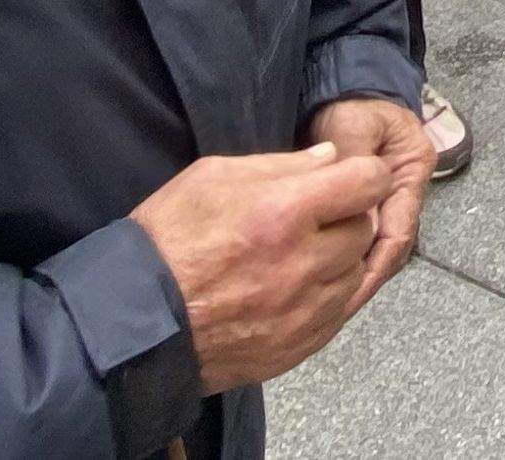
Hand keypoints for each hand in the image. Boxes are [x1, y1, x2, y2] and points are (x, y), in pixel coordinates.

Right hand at [125, 143, 393, 391]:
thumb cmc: (167, 241)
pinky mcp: (300, 346)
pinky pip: (340, 311)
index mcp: (284, 213)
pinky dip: (329, 293)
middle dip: (349, 215)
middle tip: (317, 215)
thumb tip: (329, 158)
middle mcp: (304, 264)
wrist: (137, 321)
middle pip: (366, 229)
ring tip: (302, 253)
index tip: (348, 177)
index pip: (367, 183)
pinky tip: (297, 285)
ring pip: (358, 272)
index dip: (362, 173)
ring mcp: (306, 312)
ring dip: (341, 257)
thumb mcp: (211, 178)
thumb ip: (279, 165)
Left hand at [310, 97, 433, 295]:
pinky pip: (361, 241)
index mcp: (412, 171)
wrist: (341, 92)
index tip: (354, 289)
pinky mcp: (369, 208)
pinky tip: (325, 278)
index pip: (401, 229)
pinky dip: (345, 260)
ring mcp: (390, 201)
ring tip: (328, 301)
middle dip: (367, 277)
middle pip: (391, 246)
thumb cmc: (349, 107)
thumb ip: (356, 164)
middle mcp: (407, 192)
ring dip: (356, 273)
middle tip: (336, 307)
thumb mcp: (352, 126)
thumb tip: (359, 215)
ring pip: (377, 248)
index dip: (378, 263)